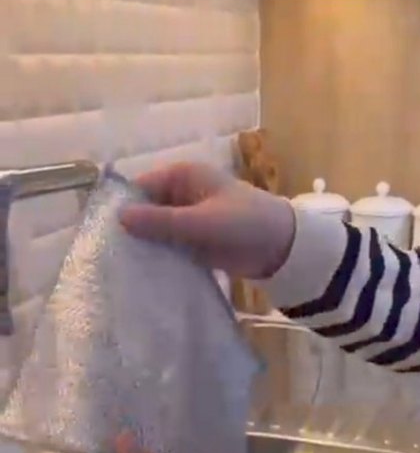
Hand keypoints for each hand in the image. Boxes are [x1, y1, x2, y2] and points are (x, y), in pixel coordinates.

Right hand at [119, 161, 295, 280]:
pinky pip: (170, 247)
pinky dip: (161, 257)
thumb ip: (161, 221)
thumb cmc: (245, 223)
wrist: (284, 248)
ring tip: (123, 269)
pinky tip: (144, 275)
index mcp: (182, 177)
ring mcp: (188, 219)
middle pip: (146, 210)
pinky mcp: (195, 241)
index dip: (123, 208)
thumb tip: (119, 217)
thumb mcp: (201, 222)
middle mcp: (182, 194)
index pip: (140, 188)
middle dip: (132, 231)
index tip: (102, 234)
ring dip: (146, 247)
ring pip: (156, 231)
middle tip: (109, 257)